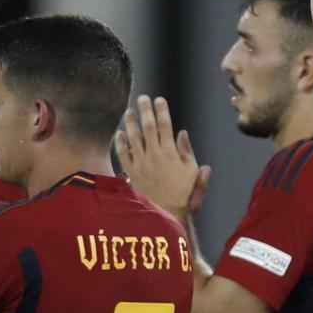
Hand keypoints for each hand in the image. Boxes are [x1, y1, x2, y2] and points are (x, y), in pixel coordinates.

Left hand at [115, 96, 210, 221]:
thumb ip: (187, 151)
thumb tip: (182, 133)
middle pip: (148, 127)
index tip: (160, 100)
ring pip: (133, 138)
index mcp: (170, 153)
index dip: (162, 111)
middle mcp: (154, 155)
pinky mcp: (132, 174)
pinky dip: (120, 144)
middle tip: (142, 98)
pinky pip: (123, 155)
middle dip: (145, 110)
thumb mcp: (193, 172)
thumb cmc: (184, 194)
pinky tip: (119, 134)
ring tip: (129, 111)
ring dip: (130, 123)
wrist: (168, 214)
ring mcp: (141, 164)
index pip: (165, 126)